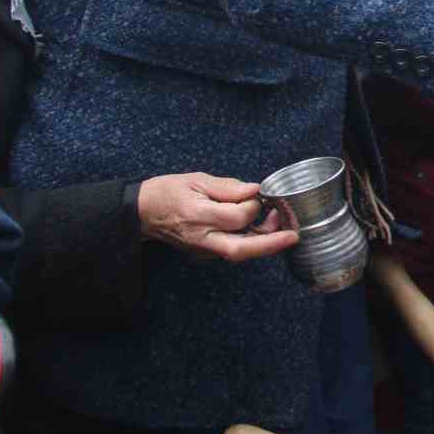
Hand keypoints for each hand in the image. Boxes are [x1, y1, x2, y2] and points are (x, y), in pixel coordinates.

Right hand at [137, 173, 298, 261]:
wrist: (141, 212)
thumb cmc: (168, 191)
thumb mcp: (196, 180)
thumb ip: (227, 187)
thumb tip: (254, 190)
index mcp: (198, 216)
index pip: (236, 218)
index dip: (253, 207)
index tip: (258, 195)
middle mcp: (201, 238)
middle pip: (240, 250)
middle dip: (270, 244)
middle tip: (293, 235)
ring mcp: (202, 249)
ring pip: (238, 254)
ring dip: (263, 243)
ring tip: (279, 225)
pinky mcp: (203, 252)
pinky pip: (232, 250)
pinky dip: (250, 242)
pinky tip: (260, 228)